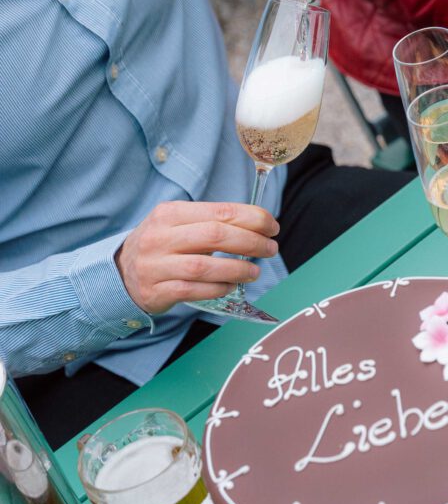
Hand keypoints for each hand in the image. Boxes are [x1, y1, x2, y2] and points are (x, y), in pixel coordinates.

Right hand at [115, 201, 278, 313]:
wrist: (120, 274)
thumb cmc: (161, 246)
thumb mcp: (177, 224)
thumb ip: (210, 222)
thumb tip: (256, 225)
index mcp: (170, 213)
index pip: (220, 211)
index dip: (252, 218)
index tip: (271, 226)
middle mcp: (160, 237)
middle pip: (216, 236)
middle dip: (251, 242)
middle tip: (270, 248)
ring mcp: (156, 265)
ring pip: (205, 266)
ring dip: (238, 269)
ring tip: (254, 272)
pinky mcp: (156, 291)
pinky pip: (195, 290)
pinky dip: (218, 288)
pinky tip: (231, 286)